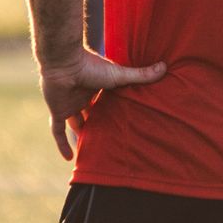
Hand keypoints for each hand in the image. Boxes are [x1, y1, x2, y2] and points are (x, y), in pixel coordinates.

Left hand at [39, 47, 166, 159]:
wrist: (65, 64)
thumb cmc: (91, 66)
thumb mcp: (119, 75)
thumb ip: (140, 75)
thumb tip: (164, 67)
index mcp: (97, 85)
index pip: (105, 100)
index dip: (112, 109)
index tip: (122, 120)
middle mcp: (82, 95)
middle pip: (90, 112)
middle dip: (98, 123)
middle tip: (110, 138)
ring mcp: (69, 104)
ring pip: (76, 123)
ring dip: (83, 134)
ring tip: (93, 150)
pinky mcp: (58, 111)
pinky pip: (58, 131)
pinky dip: (62, 144)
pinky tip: (69, 158)